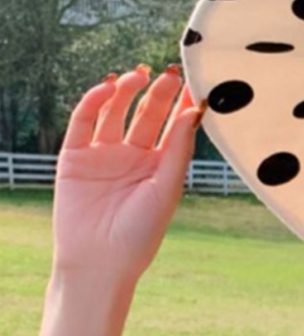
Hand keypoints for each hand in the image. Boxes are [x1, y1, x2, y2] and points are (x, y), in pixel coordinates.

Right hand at [51, 64, 205, 282]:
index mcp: (160, 164)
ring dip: (126, 91)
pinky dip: (93, 101)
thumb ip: (179, 149)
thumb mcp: (167, 188)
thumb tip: (195, 111)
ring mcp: (103, 154)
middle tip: (168, 73)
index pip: (173, 126)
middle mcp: (133, 155)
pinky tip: (108, 87)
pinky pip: (83, 122)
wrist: (99, 262)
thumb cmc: (141, 232)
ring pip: (115, 112)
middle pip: (146, 115)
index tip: (193, 82)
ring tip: (139, 74)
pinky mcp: (74, 156)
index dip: (181, 104)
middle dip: (157, 93)